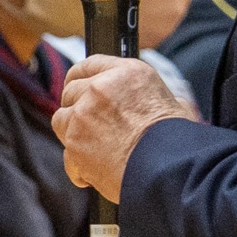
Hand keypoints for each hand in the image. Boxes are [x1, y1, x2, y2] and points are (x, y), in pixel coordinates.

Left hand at [54, 55, 190, 198]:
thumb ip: (154, 98)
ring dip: (73, 134)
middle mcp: (100, 89)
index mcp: (126, 73)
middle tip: (89, 125)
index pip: (89, 65)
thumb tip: (169, 101)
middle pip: (70, 92)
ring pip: (61, 120)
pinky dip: (78, 167)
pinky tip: (95, 171)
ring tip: (94, 148)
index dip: (79, 77)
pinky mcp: (74, 143)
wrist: (167, 169)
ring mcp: (83, 116)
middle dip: (76, 108)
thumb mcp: (175, 104)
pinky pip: (67, 155)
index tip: (75, 86)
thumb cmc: (175, 141)